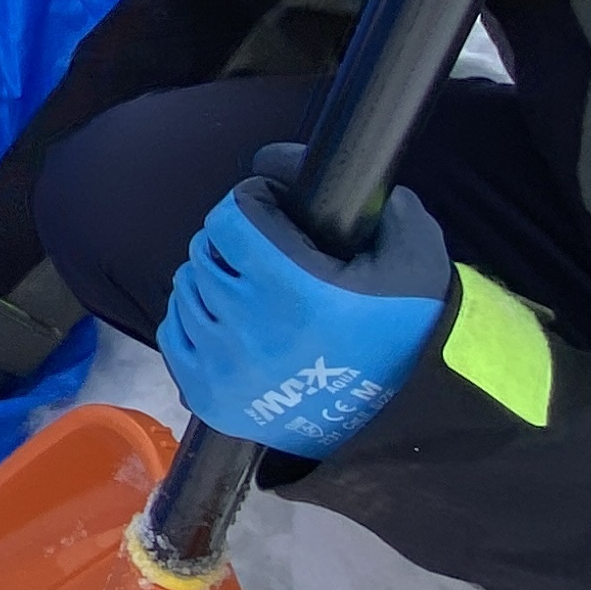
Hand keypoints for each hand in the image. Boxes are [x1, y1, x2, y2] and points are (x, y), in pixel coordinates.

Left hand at [159, 144, 451, 456]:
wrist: (400, 423)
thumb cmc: (406, 334)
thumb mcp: (417, 258)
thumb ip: (378, 203)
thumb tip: (307, 166)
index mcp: (293, 287)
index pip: (232, 215)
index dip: (254, 201)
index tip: (271, 207)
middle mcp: (248, 325)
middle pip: (205, 250)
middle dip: (232, 240)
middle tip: (262, 249)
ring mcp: (223, 364)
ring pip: (187, 288)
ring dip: (213, 278)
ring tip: (249, 286)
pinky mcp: (208, 395)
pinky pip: (174, 331)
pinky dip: (195, 317)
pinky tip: (228, 318)